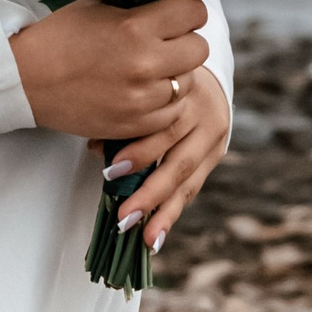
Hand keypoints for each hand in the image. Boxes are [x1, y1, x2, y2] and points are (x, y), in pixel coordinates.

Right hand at [13, 0, 207, 139]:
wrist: (25, 80)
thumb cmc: (59, 38)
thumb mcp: (99, 6)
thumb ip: (139, 5)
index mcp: (136, 26)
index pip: (194, 12)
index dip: (186, 11)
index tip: (175, 15)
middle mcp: (145, 63)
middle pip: (199, 48)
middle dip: (184, 42)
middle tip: (164, 43)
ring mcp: (142, 98)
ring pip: (189, 82)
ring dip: (174, 74)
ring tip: (149, 69)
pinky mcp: (135, 124)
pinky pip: (173, 112)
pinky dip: (164, 102)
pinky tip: (143, 92)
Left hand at [102, 63, 231, 256]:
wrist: (202, 73)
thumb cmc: (159, 80)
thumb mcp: (145, 88)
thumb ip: (124, 117)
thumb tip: (95, 147)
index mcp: (186, 94)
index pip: (164, 129)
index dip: (139, 152)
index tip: (111, 172)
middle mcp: (206, 117)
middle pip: (179, 161)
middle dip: (150, 193)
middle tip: (125, 217)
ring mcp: (214, 138)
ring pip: (189, 180)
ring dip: (164, 213)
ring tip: (146, 239)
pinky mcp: (216, 154)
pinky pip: (192, 187)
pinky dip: (172, 211)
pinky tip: (157, 235)